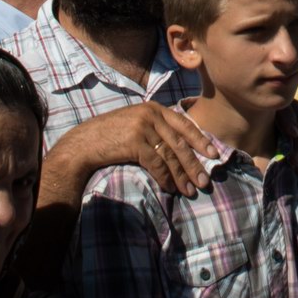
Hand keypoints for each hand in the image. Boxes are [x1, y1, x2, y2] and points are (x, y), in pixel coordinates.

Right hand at [48, 102, 222, 198]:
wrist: (84, 142)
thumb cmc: (110, 136)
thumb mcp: (136, 124)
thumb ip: (156, 128)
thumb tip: (180, 147)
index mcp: (154, 108)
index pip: (185, 124)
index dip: (201, 140)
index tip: (214, 154)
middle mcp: (151, 114)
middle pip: (180, 142)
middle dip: (194, 163)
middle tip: (205, 181)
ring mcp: (143, 127)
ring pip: (171, 155)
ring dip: (182, 175)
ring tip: (191, 190)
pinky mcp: (135, 142)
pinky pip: (157, 164)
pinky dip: (166, 178)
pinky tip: (171, 188)